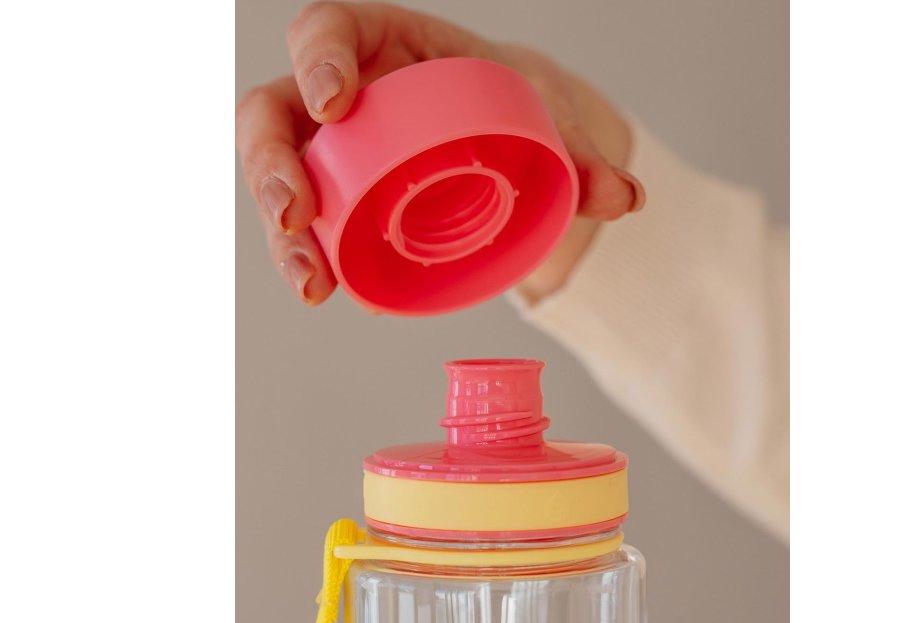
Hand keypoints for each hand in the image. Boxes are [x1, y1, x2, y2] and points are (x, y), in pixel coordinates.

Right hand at [236, 2, 644, 305]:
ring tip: (312, 281)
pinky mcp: (335, 197)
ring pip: (276, 177)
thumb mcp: (545, 115)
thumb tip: (622, 197)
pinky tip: (327, 289)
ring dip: (283, 234)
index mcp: (384, 42)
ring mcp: (330, 149)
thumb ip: (580, 150)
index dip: (317, 58)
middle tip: (297, 215)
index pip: (327, 28)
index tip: (334, 104)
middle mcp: (342, 93)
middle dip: (272, 165)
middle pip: (273, 111)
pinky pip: (307, 223)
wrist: (507, 139)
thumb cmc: (514, 106)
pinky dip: (312, 257)